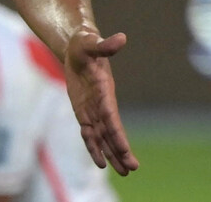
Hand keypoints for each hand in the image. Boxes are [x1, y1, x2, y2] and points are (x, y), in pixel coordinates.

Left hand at [64, 30, 138, 175]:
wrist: (78, 46)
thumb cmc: (85, 43)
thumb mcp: (90, 43)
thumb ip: (105, 45)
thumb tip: (122, 38)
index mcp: (104, 90)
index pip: (111, 116)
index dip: (117, 134)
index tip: (125, 150)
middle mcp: (102, 103)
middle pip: (111, 131)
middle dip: (120, 149)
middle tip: (132, 168)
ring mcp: (93, 109)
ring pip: (103, 136)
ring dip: (112, 153)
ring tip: (125, 172)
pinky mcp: (83, 111)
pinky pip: (89, 132)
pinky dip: (94, 146)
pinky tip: (100, 162)